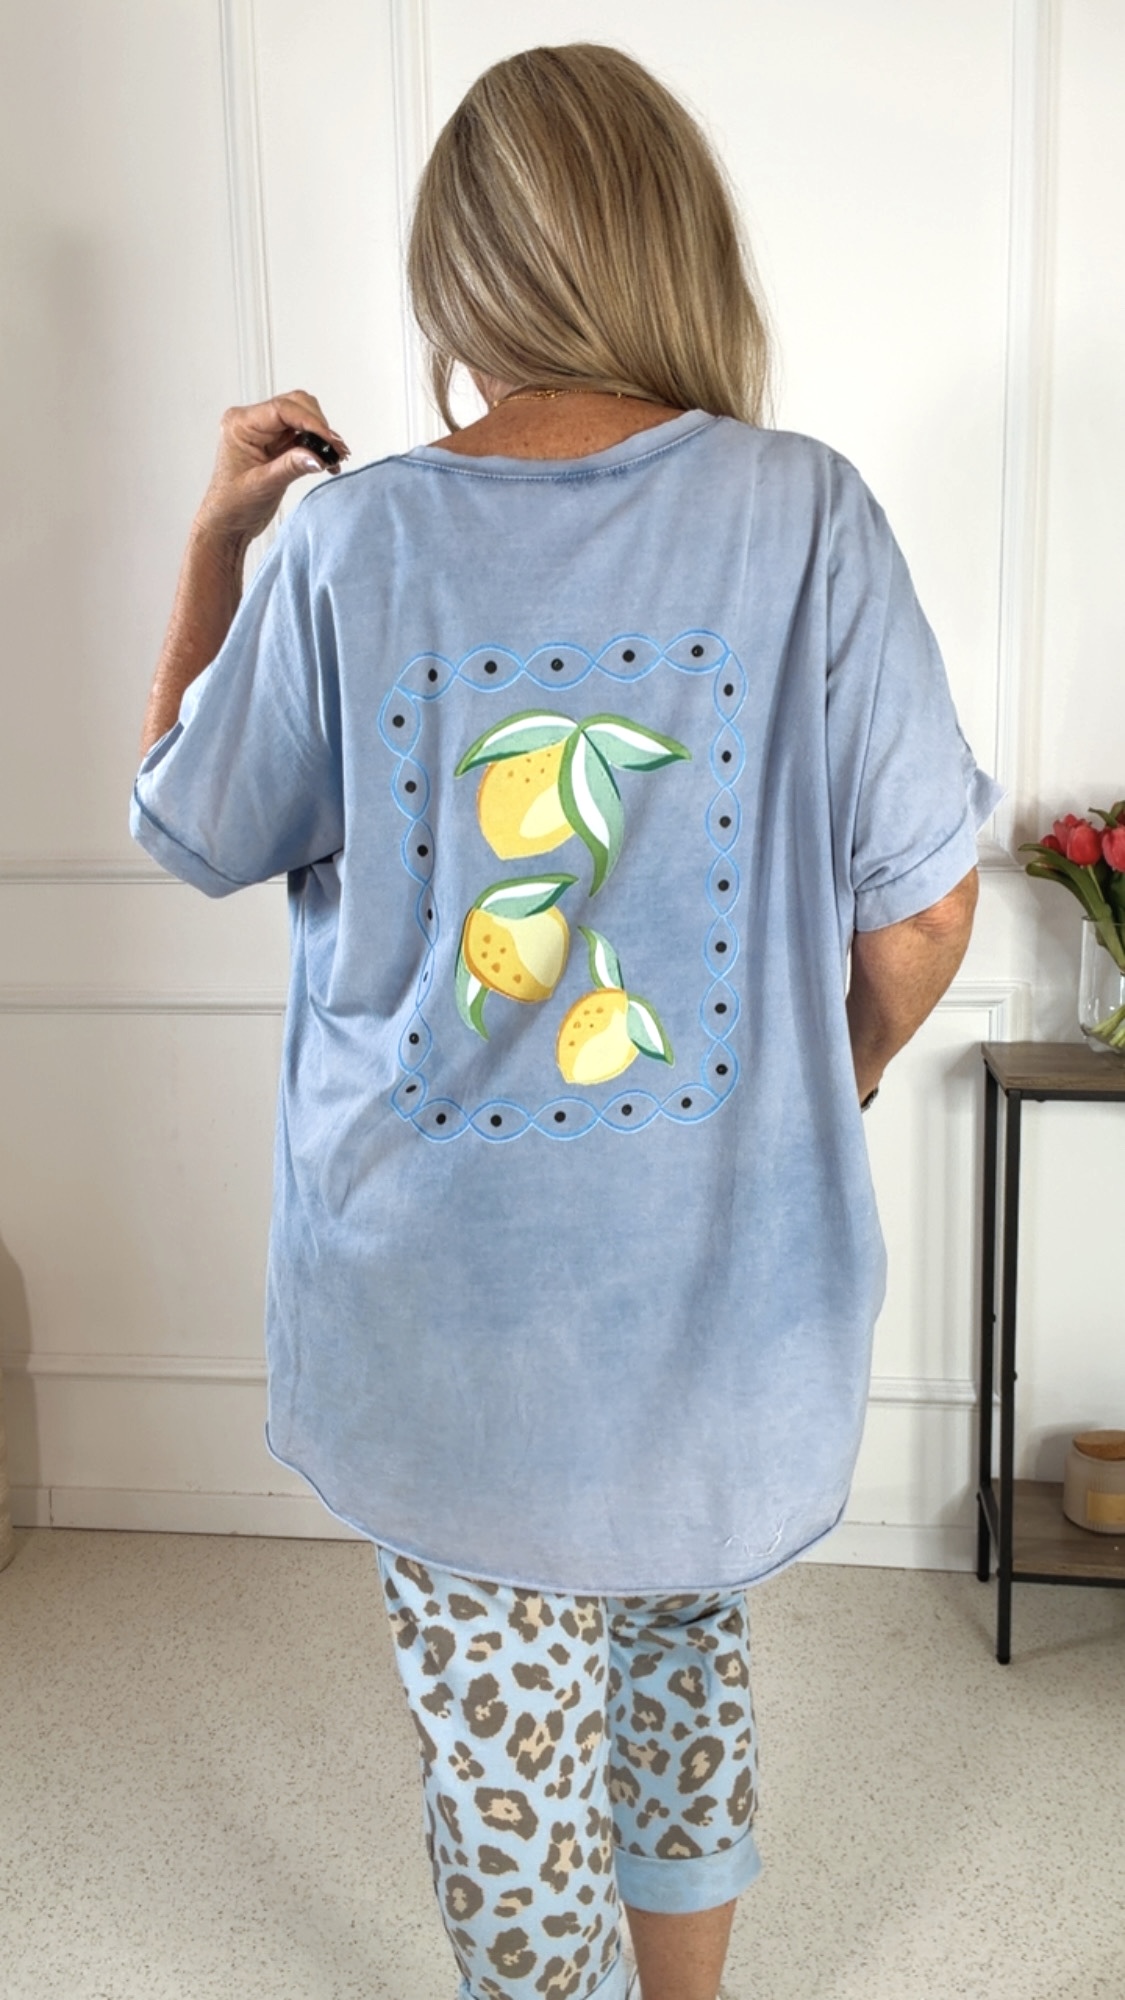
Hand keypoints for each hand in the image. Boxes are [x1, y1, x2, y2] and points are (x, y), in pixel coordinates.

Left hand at [193, 391, 349, 545]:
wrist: (227, 524)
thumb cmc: (232, 505)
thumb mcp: (263, 486)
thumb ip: (290, 467)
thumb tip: (318, 456)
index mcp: (240, 424)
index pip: (282, 409)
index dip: (311, 421)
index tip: (330, 441)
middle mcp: (252, 422)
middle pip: (296, 406)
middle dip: (319, 426)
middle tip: (336, 450)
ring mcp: (266, 431)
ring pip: (303, 418)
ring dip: (322, 436)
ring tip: (334, 457)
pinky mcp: (276, 443)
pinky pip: (304, 435)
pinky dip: (318, 446)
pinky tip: (328, 462)